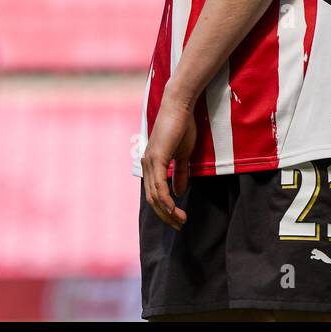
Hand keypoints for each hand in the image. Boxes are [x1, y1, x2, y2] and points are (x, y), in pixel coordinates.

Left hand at [142, 100, 197, 229]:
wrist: (180, 107)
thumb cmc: (182, 126)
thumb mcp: (183, 154)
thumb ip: (180, 173)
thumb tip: (179, 192)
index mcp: (152, 164)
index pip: (154, 194)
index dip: (165, 209)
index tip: (178, 219)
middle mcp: (147, 164)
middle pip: (152, 200)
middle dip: (166, 216)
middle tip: (179, 225)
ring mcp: (150, 162)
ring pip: (154, 196)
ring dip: (167, 212)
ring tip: (180, 220)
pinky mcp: (156, 158)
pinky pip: (159, 186)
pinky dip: (166, 200)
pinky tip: (174, 208)